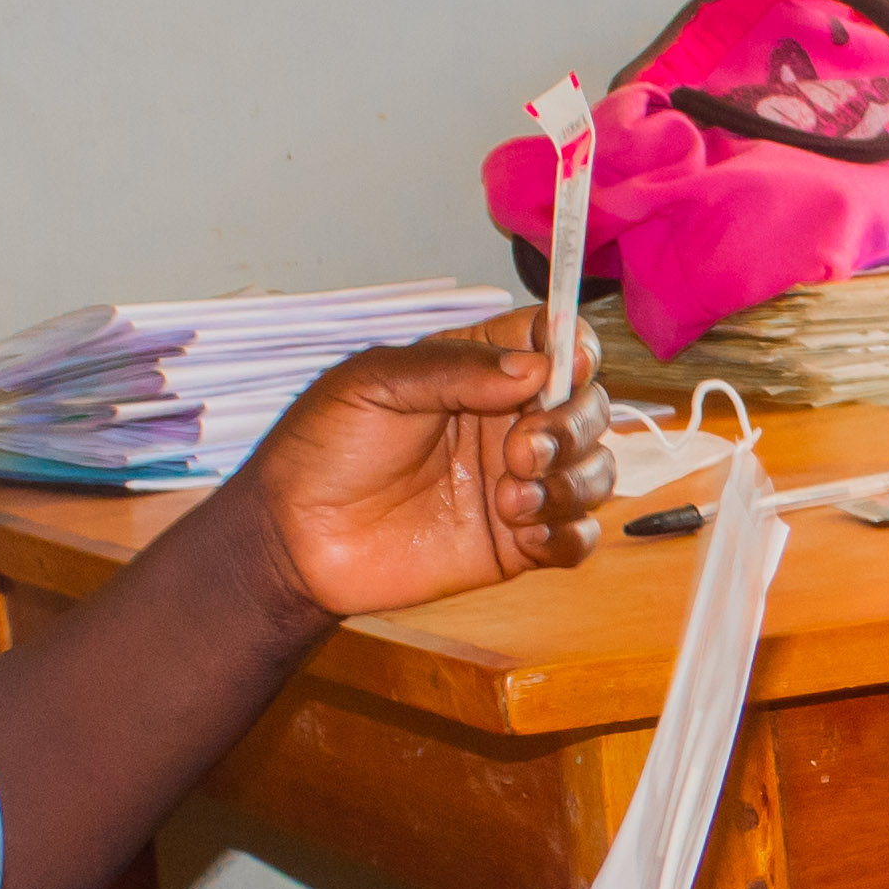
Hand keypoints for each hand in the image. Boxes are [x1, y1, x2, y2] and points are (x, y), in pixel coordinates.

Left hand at [235, 313, 611, 624]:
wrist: (293, 539)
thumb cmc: (322, 448)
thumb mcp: (375, 384)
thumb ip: (455, 370)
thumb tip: (535, 367)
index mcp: (479, 371)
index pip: (555, 343)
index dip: (575, 348)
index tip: (567, 367)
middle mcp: (508, 423)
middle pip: (589, 408)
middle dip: (572, 426)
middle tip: (521, 450)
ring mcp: (516, 484)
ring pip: (596, 472)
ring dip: (572, 483)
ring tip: (511, 501)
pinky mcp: (516, 545)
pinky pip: (578, 539)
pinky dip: (570, 535)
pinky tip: (525, 533)